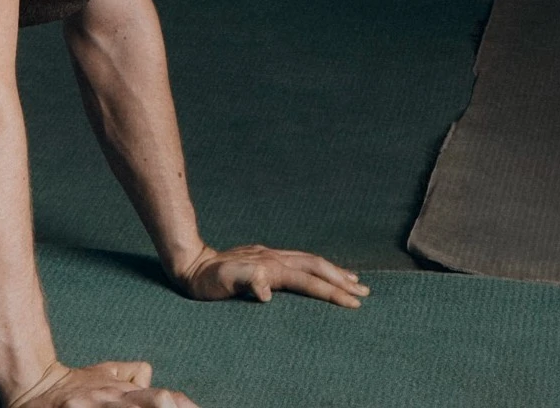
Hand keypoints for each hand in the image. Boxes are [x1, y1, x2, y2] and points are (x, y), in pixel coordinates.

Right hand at [7, 359, 198, 407]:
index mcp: (123, 392)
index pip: (162, 398)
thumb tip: (149, 375)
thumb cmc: (73, 385)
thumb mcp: (103, 375)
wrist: (32, 382)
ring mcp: (93, 407)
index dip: (182, 406)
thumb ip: (128, 375)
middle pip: (152, 401)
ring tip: (165, 404)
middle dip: (167, 406)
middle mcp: (112, 399)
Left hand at [174, 243, 369, 308]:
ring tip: (355, 280)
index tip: (353, 303)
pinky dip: (319, 267)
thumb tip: (268, 291)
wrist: (193, 263)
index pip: (309, 280)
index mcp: (272, 267)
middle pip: (317, 267)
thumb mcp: (223, 282)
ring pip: (312, 261)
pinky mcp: (269, 258)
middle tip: (365, 294)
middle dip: (342, 280)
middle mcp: (277, 258)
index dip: (332, 292)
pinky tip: (322, 271)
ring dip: (335, 271)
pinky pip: (302, 261)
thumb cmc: (207, 280)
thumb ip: (246, 281)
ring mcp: (274, 256)